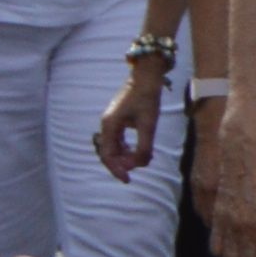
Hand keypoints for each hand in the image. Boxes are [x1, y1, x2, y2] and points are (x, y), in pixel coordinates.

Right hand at [92, 52, 166, 180]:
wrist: (146, 77)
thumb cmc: (147, 98)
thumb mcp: (148, 124)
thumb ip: (144, 146)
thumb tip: (140, 164)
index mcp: (109, 125)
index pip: (108, 155)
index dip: (116, 170)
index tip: (128, 180)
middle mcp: (107, 124)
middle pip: (108, 152)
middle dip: (121, 164)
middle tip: (135, 172)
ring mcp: (111, 122)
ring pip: (113, 147)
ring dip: (124, 157)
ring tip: (139, 161)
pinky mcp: (118, 120)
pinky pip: (118, 140)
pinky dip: (126, 149)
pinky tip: (138, 152)